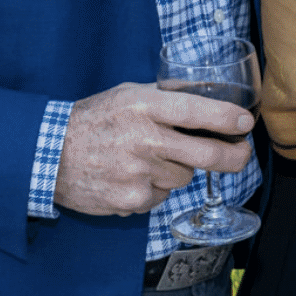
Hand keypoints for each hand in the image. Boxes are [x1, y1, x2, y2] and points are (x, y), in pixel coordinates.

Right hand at [52, 82, 255, 215]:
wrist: (49, 155)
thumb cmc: (94, 120)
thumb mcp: (127, 95)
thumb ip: (165, 99)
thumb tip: (210, 104)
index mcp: (143, 106)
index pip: (196, 111)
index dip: (227, 119)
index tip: (246, 123)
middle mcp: (143, 139)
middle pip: (206, 155)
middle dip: (234, 156)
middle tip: (242, 154)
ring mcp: (138, 173)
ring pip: (185, 176)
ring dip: (178, 169)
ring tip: (149, 158)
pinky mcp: (132, 200)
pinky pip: (162, 195)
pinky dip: (155, 188)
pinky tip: (133, 176)